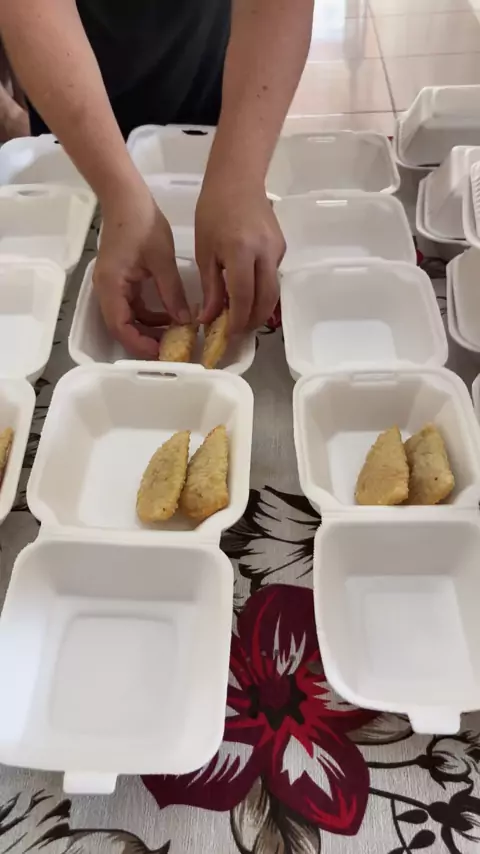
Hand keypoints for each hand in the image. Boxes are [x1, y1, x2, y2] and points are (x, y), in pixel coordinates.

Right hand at [94, 182, 189, 357]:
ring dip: (148, 329)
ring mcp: (112, 286)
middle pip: (121, 328)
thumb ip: (172, 293)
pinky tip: (170, 316)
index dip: (139, 344)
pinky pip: (132, 306)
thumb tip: (185, 322)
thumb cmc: (141, 224)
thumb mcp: (162, 260)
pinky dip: (149, 315)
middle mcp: (106, 290)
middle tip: (172, 349)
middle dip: (145, 341)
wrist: (126, 198)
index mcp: (112, 286)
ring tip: (174, 335)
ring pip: (127, 319)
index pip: (120, 327)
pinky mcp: (120, 281)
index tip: (162, 352)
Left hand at [195, 180, 284, 332]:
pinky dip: (261, 289)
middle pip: (266, 300)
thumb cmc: (213, 211)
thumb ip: (210, 288)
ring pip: (273, 290)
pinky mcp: (281, 248)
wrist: (237, 179)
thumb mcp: (204, 251)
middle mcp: (265, 253)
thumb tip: (209, 318)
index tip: (228, 335)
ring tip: (241, 317)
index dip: (237, 320)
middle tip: (238, 332)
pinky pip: (272, 276)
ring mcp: (277, 250)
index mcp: (241, 252)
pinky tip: (247, 291)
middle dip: (253, 320)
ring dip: (259, 308)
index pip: (243, 297)